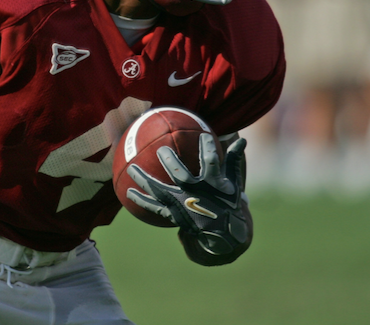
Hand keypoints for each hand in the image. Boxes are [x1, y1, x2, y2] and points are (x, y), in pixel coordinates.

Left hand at [127, 134, 251, 264]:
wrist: (223, 234)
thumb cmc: (227, 204)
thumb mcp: (233, 183)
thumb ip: (233, 161)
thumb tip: (242, 140)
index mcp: (212, 185)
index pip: (211, 162)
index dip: (207, 148)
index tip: (203, 136)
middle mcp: (195, 194)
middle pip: (180, 175)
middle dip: (170, 161)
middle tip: (161, 150)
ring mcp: (182, 205)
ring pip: (160, 190)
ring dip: (144, 179)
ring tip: (131, 168)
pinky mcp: (174, 215)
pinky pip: (154, 207)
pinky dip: (141, 200)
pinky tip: (128, 192)